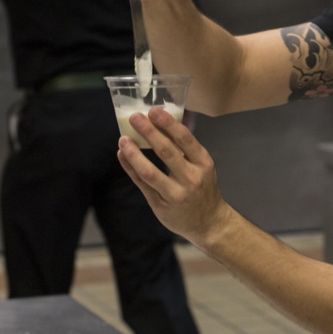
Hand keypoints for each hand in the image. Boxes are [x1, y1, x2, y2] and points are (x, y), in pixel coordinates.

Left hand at [116, 107, 233, 246]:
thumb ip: (186, 150)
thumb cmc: (203, 188)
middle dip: (149, 132)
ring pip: (151, 172)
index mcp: (203, 163)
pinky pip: (143, 185)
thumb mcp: (203, 166)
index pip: (185, 139)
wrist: (209, 222)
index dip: (168, 124)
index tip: (154, 111)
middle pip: (167, 152)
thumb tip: (161, 124)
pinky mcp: (161, 206)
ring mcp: (176, 194)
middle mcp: (191, 179)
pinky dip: (130, 169)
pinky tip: (123, 156)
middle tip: (135, 117)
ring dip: (134, 154)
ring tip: (123, 140)